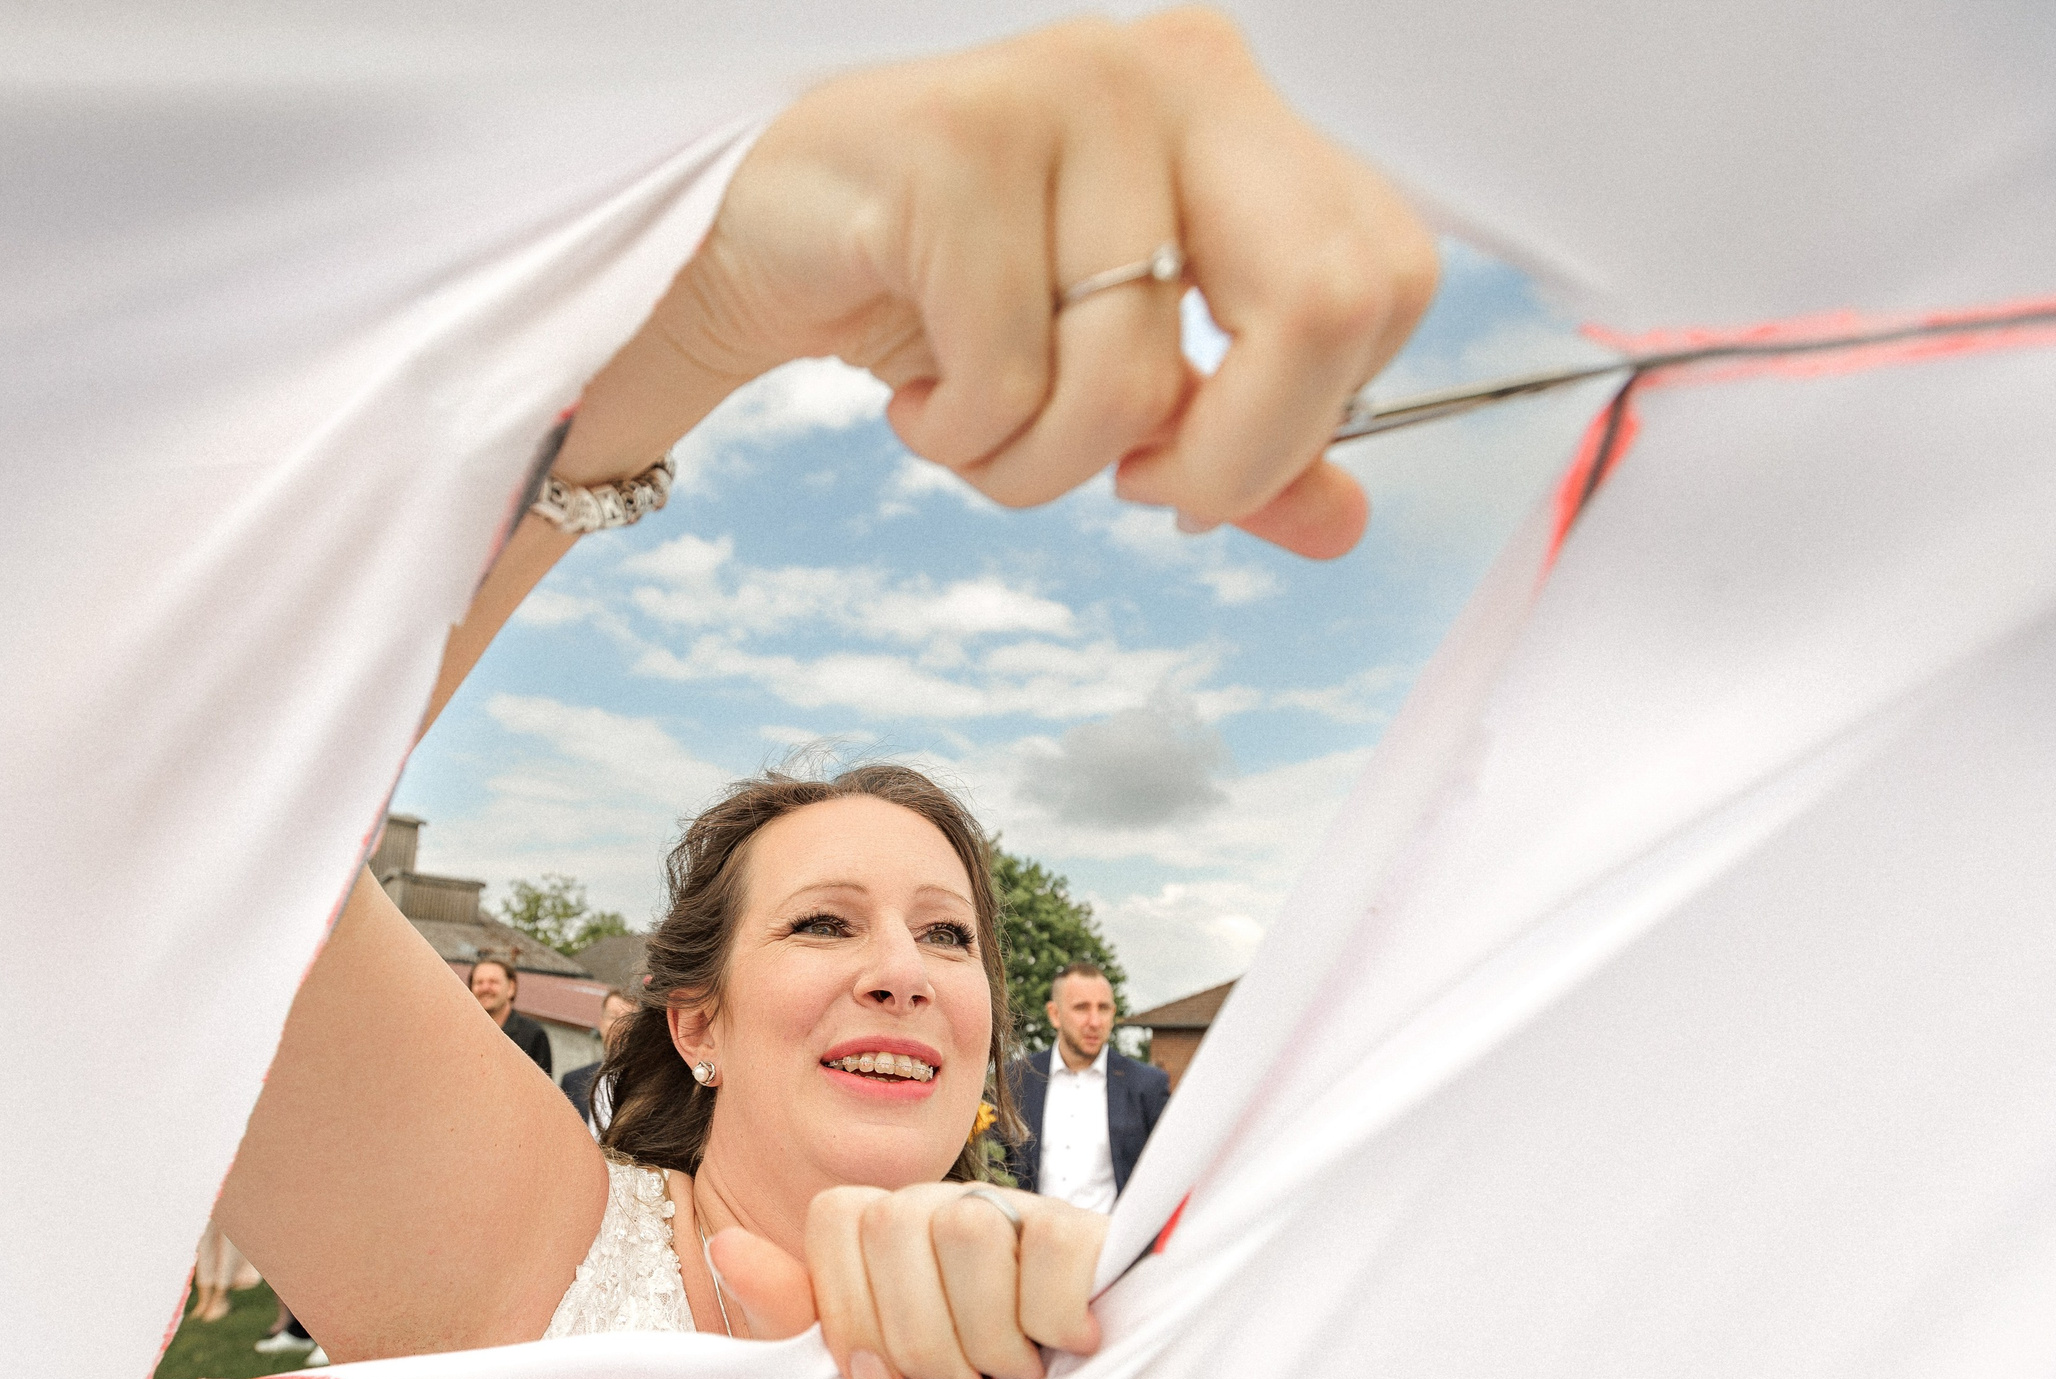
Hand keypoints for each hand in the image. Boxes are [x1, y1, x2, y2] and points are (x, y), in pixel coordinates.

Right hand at [642, 8, 1436, 556]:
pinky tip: (917, 400)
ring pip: (1134, 381)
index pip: (1389, 279)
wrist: (767, 243)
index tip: (1207, 458)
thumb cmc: (945, 287)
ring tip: (971, 427)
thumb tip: (1342, 523)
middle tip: (1137, 490)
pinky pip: (1009, 377)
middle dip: (1232, 462)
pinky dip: (958, 439)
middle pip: (1324, 309)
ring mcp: (1070, 93)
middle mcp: (1176, 76)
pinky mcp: (958, 143)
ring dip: (1039, 467)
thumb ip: (1237, 439)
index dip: (1315, 415)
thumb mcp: (1112, 372)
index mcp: (1242, 115)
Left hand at [709, 1183, 1105, 1378]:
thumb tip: (725, 1246)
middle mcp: (943, 1204)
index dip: (851, 1311)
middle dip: (920, 1336)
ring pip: (968, 1229)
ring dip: (988, 1336)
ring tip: (1011, 1376)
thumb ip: (792, 1318)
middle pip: (896, 1224)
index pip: (837, 1218)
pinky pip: (1054, 1247)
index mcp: (880, 1231)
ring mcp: (1017, 1210)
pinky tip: (1066, 1348)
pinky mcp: (1087, 1232)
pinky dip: (1055, 1318)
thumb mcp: (854, 1378)